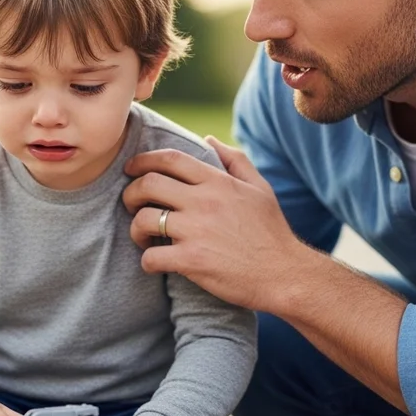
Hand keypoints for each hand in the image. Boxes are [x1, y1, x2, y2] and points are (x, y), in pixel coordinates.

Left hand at [121, 136, 311, 314]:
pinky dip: (146, 262)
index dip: (143, 161)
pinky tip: (155, 264)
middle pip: (148, 184)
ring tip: (142, 238)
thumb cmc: (271, 232)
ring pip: (143, 219)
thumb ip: (235, 160)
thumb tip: (207, 140)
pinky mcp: (192, 261)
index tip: (131, 169)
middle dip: (130, 193)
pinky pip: (151, 257)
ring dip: (135, 229)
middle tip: (131, 205)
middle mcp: (205, 202)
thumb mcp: (260, 189)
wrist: (286, 276)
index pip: (170, 159)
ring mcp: (197, 231)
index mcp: (219, 182)